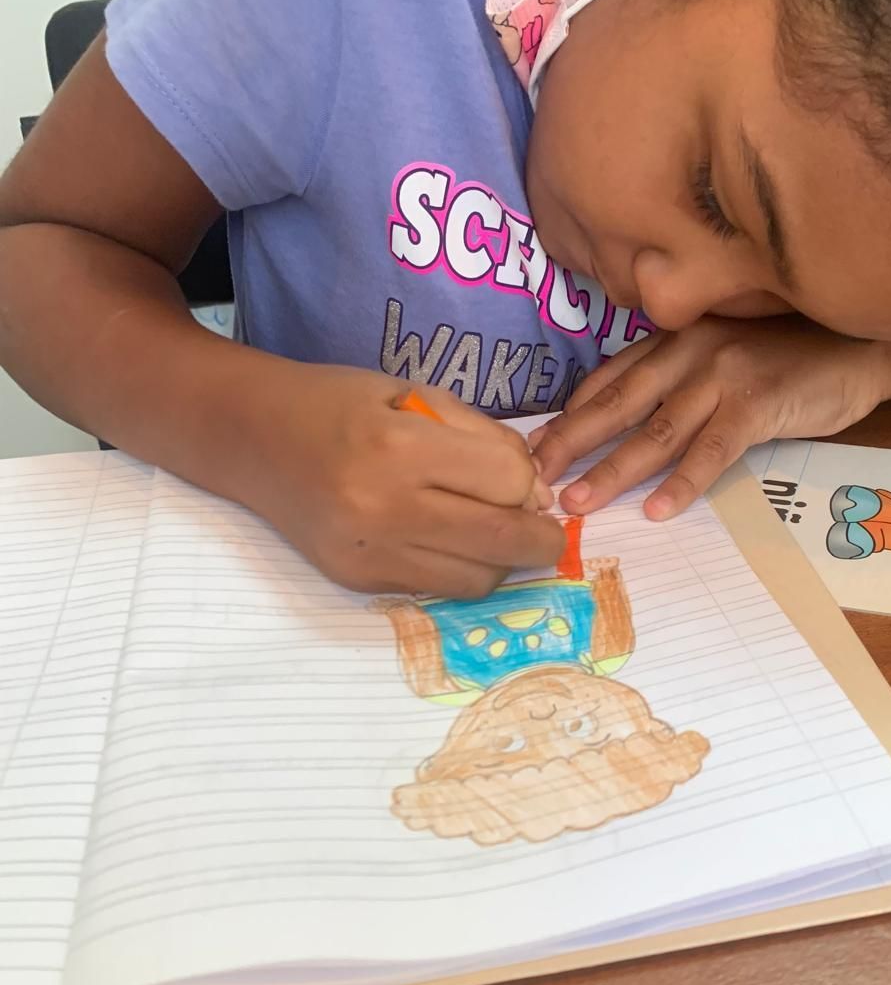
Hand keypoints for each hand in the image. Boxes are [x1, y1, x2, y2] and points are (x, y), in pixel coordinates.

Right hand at [243, 365, 562, 595]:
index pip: (507, 481)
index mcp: (400, 447)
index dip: (528, 481)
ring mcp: (369, 553)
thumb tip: (540, 497)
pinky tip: (449, 542)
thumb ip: (485, 439)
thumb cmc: (339, 403)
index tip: (524, 478)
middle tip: (545, 528)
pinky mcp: (358, 581)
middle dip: (541, 538)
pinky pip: (437, 589)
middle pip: (503, 540)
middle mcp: (385, 508)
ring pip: (478, 579)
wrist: (251, 437)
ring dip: (501, 560)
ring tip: (492, 532)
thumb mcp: (417, 395)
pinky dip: (459, 569)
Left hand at [530, 317, 890, 518]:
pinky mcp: (758, 403)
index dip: (569, 415)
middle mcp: (690, 351)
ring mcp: (723, 375)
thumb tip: (628, 423)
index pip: (609, 379)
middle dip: (571, 443)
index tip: (535, 447)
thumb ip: (680, 378)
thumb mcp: (724, 355)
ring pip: (655, 430)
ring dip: (613, 470)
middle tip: (534, 479)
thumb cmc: (791, 356)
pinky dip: (684, 482)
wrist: (862, 346)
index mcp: (677, 340)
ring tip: (580, 502)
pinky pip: (712, 449)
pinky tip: (659, 510)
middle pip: (617, 404)